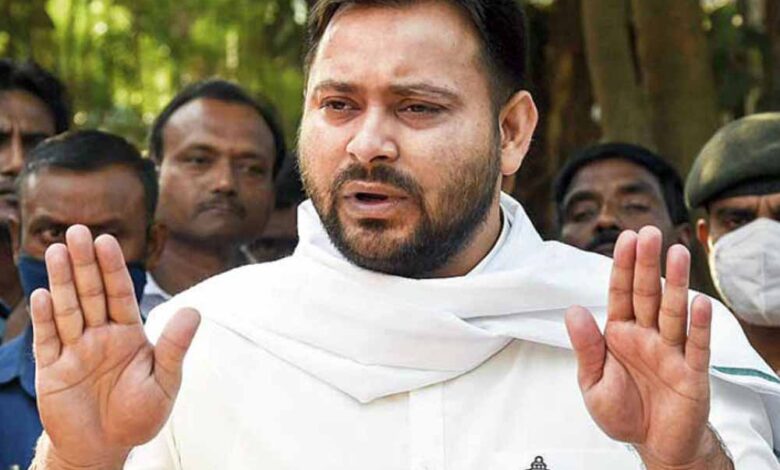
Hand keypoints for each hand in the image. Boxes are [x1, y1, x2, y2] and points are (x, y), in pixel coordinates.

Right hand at [31, 225, 199, 467]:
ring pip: (67, 309)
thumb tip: (195, 311)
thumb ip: (174, 346)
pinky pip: (47, 340)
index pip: (120, 293)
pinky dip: (45, 319)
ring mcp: (74, 350)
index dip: (113, 267)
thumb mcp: (163, 381)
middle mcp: (100, 335)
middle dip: (84, 263)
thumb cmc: (140, 415)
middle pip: (91, 293)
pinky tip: (43, 295)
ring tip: (55, 250)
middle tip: (77, 230)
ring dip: (61, 281)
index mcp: (128, 334)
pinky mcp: (52, 370)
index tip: (107, 239)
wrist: (104, 448)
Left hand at [564, 227, 726, 468]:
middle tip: (650, 232)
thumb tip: (573, 310)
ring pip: (673, 311)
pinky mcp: (692, 372)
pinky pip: (697, 346)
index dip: (623, 266)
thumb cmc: (622, 411)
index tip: (626, 237)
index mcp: (620, 334)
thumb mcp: (592, 383)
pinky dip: (699, 325)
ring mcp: (671, 351)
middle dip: (647, 263)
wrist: (653, 444)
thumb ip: (586, 347)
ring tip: (678, 253)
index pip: (621, 293)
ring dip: (676, 283)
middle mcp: (646, 336)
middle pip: (647, 294)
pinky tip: (699, 302)